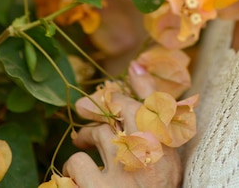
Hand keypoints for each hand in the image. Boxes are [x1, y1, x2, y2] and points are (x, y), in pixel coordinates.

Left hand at [62, 62, 182, 187]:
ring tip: (81, 148)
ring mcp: (122, 178)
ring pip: (94, 138)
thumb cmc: (157, 178)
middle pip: (114, 118)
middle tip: (82, 115)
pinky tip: (79, 177)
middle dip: (93, 114)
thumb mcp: (164, 145)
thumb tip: (135, 63)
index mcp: (165, 144)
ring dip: (84, 141)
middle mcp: (147, 157)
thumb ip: (151, 102)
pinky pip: (77, 165)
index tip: (107, 102)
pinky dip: (73, 169)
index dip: (117, 101)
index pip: (139, 105)